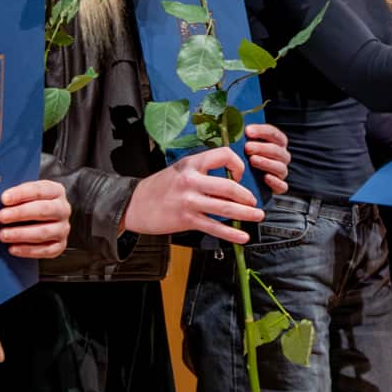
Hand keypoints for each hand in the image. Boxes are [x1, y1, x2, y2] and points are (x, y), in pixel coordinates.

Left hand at [0, 179, 70, 258]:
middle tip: (2, 217)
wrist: (44, 220)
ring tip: (3, 235)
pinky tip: (13, 248)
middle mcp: (63, 209)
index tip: (4, 198)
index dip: (21, 194)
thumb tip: (0, 199)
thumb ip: (16, 194)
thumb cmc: (31, 204)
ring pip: (44, 232)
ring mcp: (63, 228)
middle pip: (43, 210)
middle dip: (20, 213)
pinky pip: (45, 250)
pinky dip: (27, 250)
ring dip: (21, 234)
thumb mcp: (27, 194)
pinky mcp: (60, 245)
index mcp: (56, 191)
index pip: (39, 190)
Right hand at [122, 147, 259, 244]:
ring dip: (246, 214)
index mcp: (191, 163)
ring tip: (257, 216)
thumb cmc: (160, 187)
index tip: (239, 175)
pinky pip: (214, 227)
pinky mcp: (186, 219)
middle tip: (254, 202)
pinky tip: (242, 237)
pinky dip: (231, 233)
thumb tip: (229, 180)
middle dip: (247, 196)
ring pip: (225, 208)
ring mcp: (189, 201)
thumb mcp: (179, 169)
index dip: (237, 164)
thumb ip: (201, 171)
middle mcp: (191, 180)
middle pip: (229, 186)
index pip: (223, 155)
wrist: (133, 204)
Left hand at [243, 122, 290, 194]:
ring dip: (266, 162)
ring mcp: (281, 172)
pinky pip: (282, 185)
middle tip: (247, 147)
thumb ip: (244, 138)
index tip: (247, 131)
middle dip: (262, 147)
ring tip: (252, 160)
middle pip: (277, 150)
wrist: (249, 181)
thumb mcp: (246, 146)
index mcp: (277, 143)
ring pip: (280, 167)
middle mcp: (282, 157)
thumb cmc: (247, 159)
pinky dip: (275, 181)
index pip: (274, 133)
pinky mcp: (279, 187)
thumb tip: (233, 129)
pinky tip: (265, 177)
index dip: (261, 131)